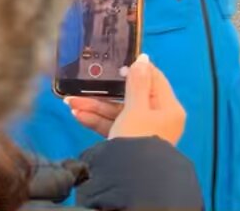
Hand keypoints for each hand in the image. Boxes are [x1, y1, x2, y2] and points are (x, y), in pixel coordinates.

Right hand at [67, 54, 185, 145]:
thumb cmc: (138, 138)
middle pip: (132, 97)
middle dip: (105, 93)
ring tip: (70, 102)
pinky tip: (77, 115)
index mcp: (169, 107)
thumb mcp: (136, 108)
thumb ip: (137, 84)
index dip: (137, 70)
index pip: (155, 80)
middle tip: (85, 85)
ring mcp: (143, 131)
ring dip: (95, 107)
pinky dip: (97, 121)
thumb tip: (143, 60)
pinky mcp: (128, 142)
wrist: (129, 178)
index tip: (119, 64)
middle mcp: (158, 118)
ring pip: (119, 112)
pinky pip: (113, 126)